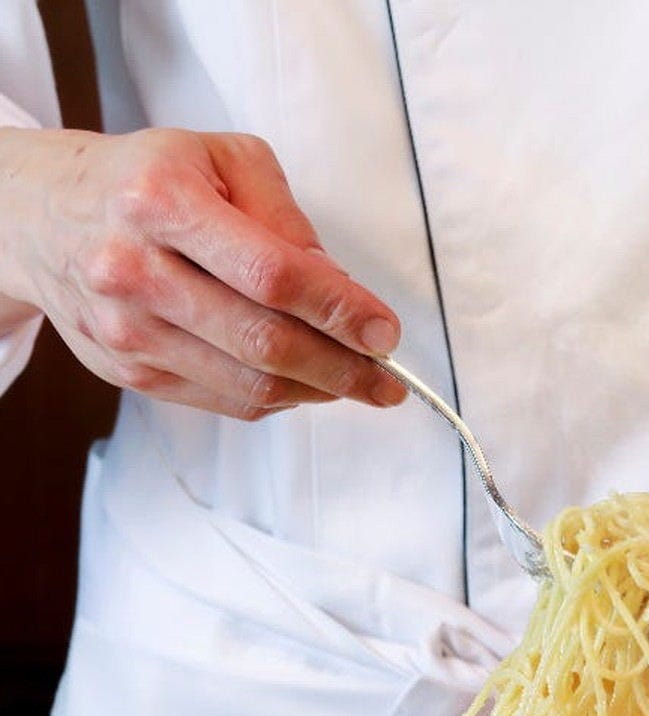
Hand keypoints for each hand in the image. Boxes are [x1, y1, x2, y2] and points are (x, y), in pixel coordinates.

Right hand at [0, 127, 405, 418]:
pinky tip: (306, 384)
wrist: (41, 214)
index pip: (272, 274)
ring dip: (318, 392)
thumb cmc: (146, 181)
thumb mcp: (221, 160)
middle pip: (264, 342)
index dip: (339, 311)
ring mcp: (129, 330)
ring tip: (359, 384)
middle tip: (387, 380)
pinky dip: (277, 398)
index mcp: (162, 202)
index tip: (384, 332)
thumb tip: (338, 284)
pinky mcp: (129, 371)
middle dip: (343, 368)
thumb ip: (285, 217)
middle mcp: (135, 270)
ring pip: (248, 385)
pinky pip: (225, 401)